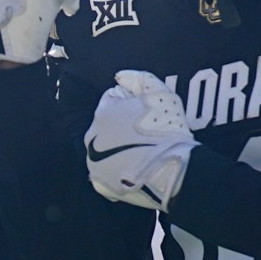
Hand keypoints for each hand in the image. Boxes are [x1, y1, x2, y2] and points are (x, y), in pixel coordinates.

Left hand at [85, 70, 194, 209]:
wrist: (169, 169)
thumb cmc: (165, 128)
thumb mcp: (158, 93)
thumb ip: (137, 80)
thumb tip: (120, 77)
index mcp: (103, 112)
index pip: (112, 100)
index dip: (130, 104)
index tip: (145, 113)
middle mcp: (91, 136)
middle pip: (106, 126)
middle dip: (121, 127)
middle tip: (144, 134)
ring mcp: (93, 161)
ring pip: (104, 149)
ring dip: (118, 148)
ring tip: (141, 153)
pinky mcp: (99, 182)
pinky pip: (107, 171)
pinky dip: (118, 169)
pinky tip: (134, 169)